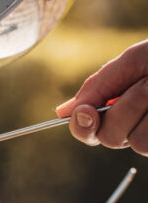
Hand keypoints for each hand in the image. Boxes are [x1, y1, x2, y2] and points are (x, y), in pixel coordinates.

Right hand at [56, 40, 147, 156]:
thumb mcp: (132, 61)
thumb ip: (99, 86)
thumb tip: (63, 111)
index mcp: (116, 107)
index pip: (87, 129)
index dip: (82, 125)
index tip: (88, 112)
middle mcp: (133, 125)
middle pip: (108, 137)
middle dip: (125, 108)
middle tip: (147, 84)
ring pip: (135, 141)